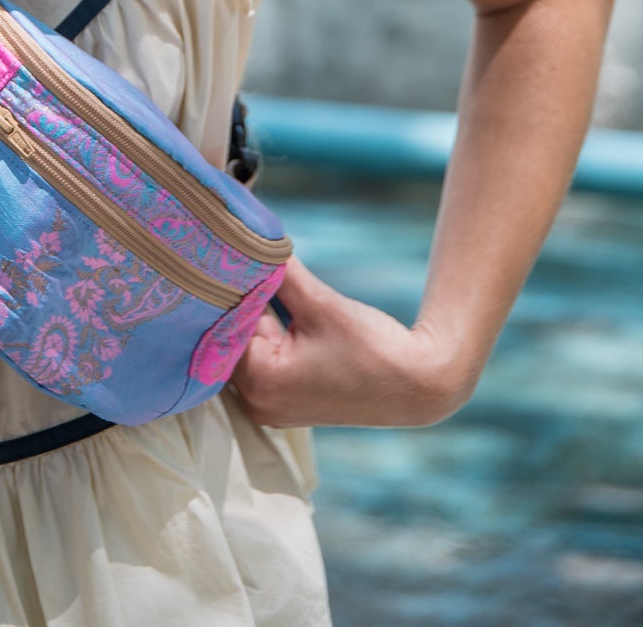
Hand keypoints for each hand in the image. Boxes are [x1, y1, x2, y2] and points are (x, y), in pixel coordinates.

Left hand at [229, 258, 474, 429]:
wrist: (417, 385)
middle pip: (232, 336)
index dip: (228, 286)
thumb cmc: (371, 349)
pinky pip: (263, 358)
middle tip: (244, 257)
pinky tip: (279, 303)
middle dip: (242, 298)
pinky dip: (269, 331)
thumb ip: (280, 271)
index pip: (224, 323)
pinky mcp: (286, 400)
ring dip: (257, 313)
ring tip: (267, 277)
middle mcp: (257, 402)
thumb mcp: (319, 302)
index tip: (229, 253)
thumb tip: (253, 237)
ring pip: (248, 345)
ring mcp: (271, 405)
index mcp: (259, 382)